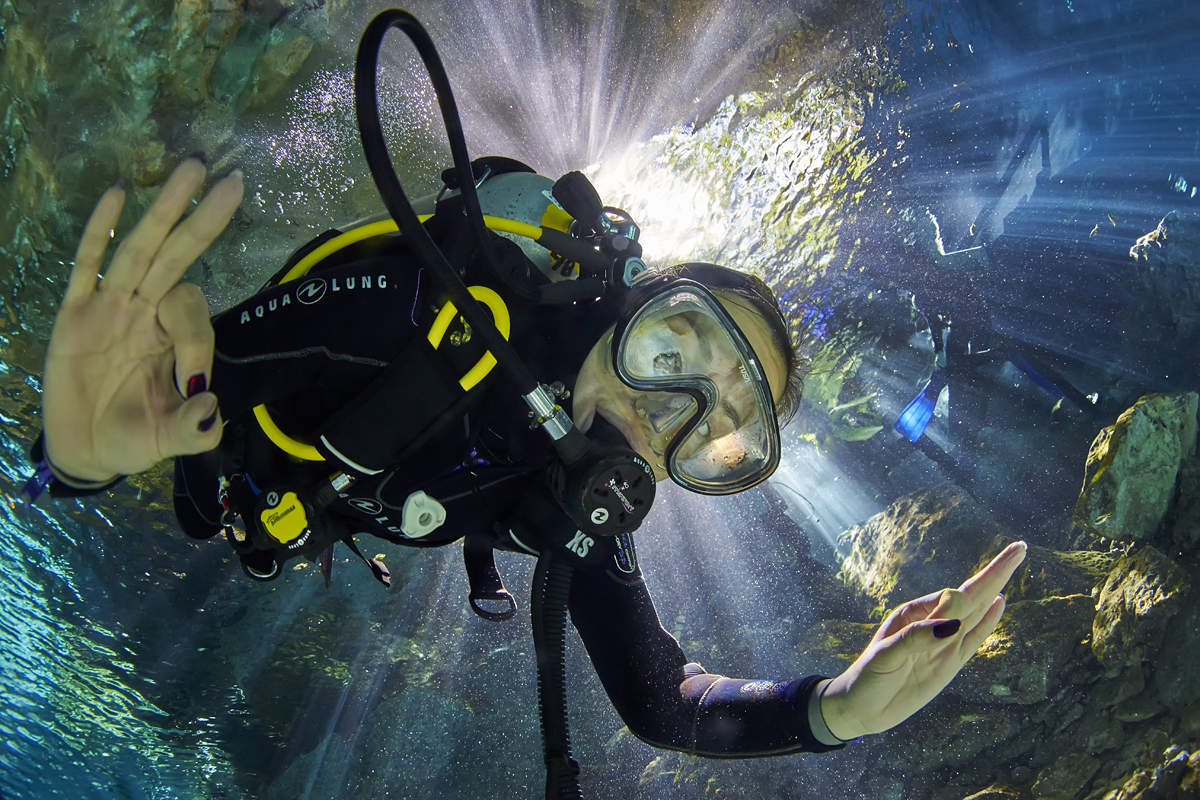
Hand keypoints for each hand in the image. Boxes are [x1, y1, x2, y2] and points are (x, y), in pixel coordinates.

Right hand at [41, 159, 243, 481]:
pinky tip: (119, 193)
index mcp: (175, 339)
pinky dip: (101, 230)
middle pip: (178, 258)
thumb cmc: (134, 438)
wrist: (85, 450)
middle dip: (203, 221)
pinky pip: (87, 264)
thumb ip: (195, 430)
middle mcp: (146, 314)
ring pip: (140, 251)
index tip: (190, 384)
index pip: (193, 318)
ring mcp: (109, 309)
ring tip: (192, 168)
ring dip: (165, 211)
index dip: (196, 343)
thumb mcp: (170, 441)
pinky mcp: (73, 314)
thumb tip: (209, 406)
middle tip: (234, 181)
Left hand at [819, 540, 1027, 738]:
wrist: (863, 709)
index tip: (950, 629)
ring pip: (978, 611)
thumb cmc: (868, 677)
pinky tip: (1000, 602)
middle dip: (995, 572)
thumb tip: (955, 625)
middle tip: (1019, 548)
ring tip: (1014, 562)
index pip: (948, 599)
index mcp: (913, 614)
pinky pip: (974, 638)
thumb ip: (918, 638)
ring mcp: (944, 642)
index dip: (961, 603)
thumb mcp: (887, 654)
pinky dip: (989, 621)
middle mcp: (932, 623)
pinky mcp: (951, 664)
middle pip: (971, 595)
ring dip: (996, 587)